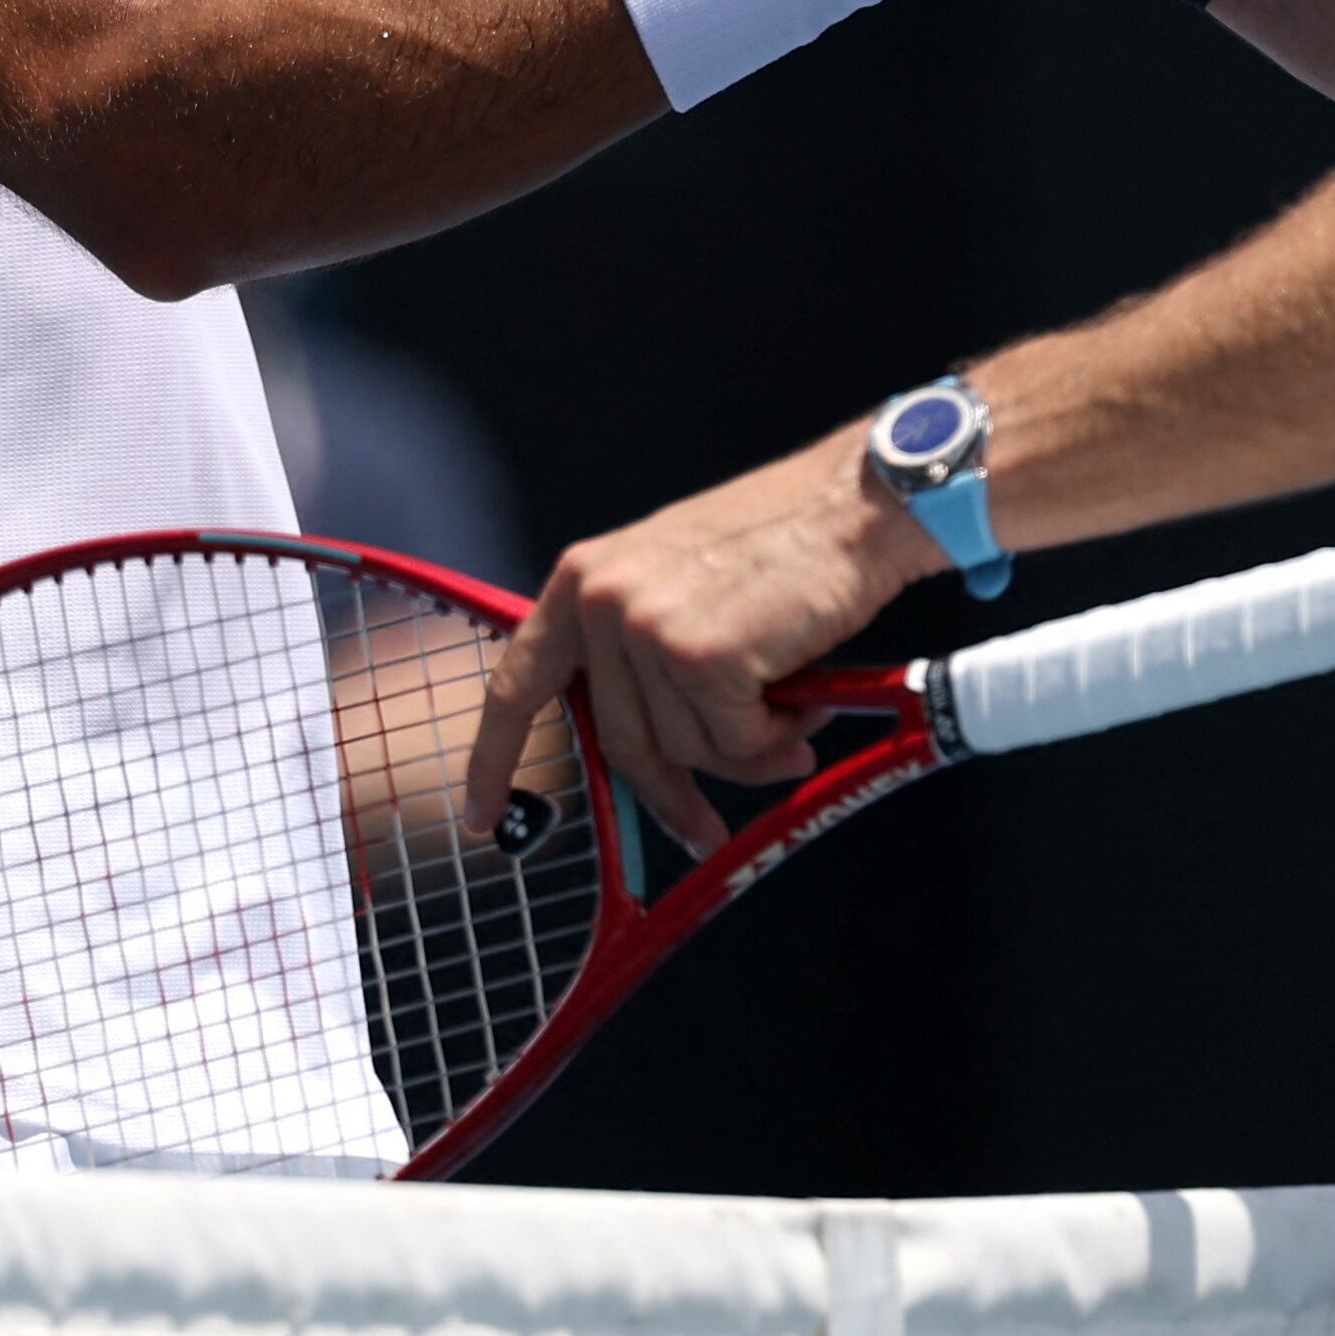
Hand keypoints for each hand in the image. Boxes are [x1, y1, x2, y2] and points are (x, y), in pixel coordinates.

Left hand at [462, 436, 938, 854]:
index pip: (519, 683)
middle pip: (621, 742)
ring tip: (794, 713)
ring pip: (686, 748)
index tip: (480, 816)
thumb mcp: (677, 580)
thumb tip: (643, 752)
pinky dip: (777, 738)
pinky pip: (735, 743)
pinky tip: (807, 701)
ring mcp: (648, 629)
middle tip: (703, 830)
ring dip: (747, 751)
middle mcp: (602, 601)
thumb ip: (639, 651)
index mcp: (585, 578)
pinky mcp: (701, 657)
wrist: (854, 504)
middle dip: (670, 793)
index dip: (495, 758)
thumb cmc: (784, 541)